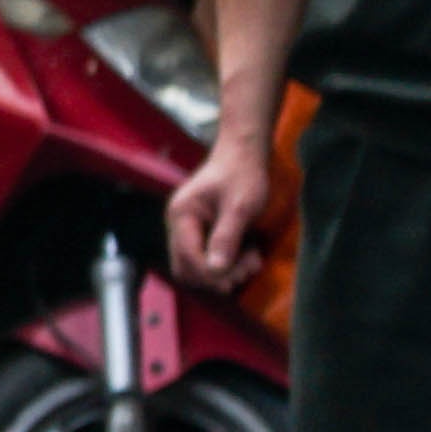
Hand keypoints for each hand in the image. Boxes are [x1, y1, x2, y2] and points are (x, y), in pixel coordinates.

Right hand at [167, 135, 273, 289]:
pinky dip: (225, 263)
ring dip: (223, 272)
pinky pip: (205, 258)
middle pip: (186, 268)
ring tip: (252, 262)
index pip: (188, 258)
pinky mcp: (199, 232)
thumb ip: (226, 238)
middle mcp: (178, 224)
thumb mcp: (240, 206)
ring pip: (195, 267)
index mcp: (181, 215)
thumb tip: (216, 270)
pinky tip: (247, 255)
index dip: (213, 273)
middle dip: (216, 276)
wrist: (243, 155)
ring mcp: (187, 229)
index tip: (243, 272)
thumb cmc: (242, 175)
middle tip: (248, 269)